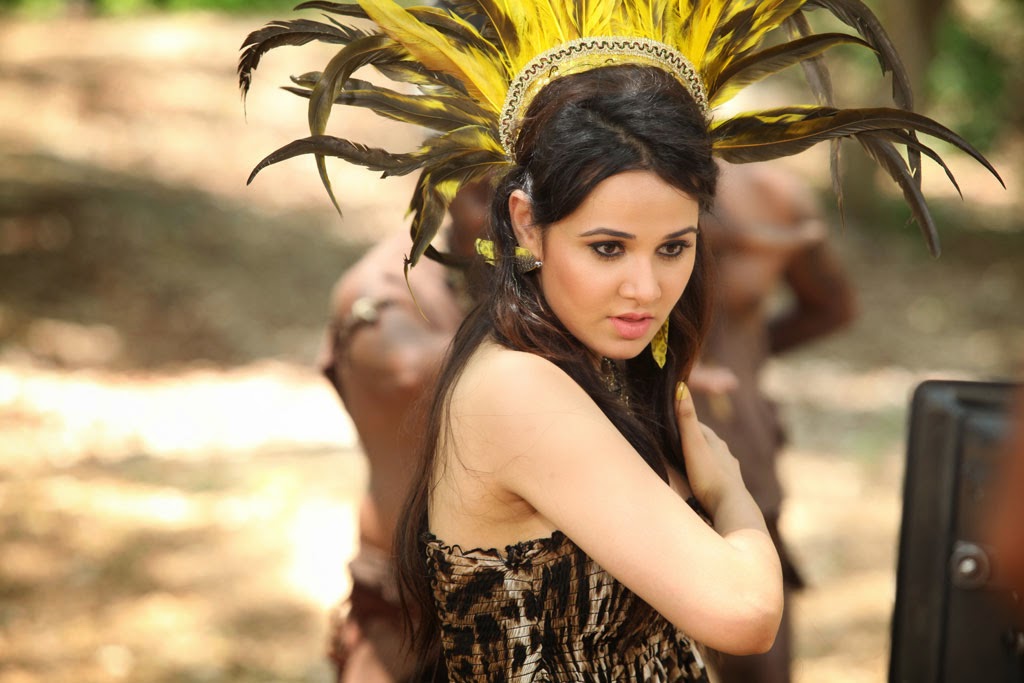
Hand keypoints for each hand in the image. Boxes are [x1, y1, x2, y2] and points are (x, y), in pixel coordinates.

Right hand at [675, 381, 744, 514]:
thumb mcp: (693, 444)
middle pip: (705, 441)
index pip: (696, 425)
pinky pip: (715, 475)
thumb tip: (681, 386)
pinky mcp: (730, 487)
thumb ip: (686, 418)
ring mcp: (729, 470)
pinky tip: (702, 481)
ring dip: (700, 458)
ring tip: (685, 462)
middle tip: (673, 442)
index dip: (682, 422)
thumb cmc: (709, 475)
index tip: (668, 422)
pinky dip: (707, 473)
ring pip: (712, 458)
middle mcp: (725, 453)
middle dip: (691, 440)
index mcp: (715, 441)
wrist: (731, 506)